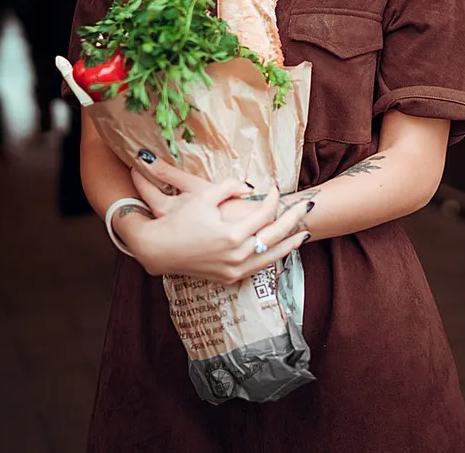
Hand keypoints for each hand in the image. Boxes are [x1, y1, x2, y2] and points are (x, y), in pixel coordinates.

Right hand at [126, 156, 310, 283]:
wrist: (156, 249)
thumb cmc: (179, 220)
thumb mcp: (203, 196)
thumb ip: (230, 186)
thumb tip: (251, 187)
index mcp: (232, 234)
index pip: (265, 213)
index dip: (274, 198)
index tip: (276, 188)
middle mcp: (236, 255)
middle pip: (275, 235)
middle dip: (293, 219)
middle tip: (308, 207)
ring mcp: (233, 270)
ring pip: (271, 257)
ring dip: (289, 244)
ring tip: (304, 234)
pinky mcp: (228, 278)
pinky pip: (258, 268)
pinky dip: (272, 258)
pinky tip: (280, 249)